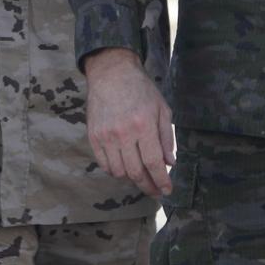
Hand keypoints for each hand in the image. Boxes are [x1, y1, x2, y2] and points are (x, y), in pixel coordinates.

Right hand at [84, 48, 173, 197]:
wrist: (112, 74)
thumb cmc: (141, 90)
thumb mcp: (162, 109)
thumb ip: (167, 137)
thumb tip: (170, 163)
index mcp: (144, 125)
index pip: (154, 163)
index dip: (161, 181)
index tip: (167, 190)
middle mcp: (124, 133)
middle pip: (136, 172)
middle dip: (148, 186)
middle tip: (155, 191)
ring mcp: (106, 136)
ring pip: (119, 172)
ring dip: (132, 179)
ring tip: (141, 176)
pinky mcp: (94, 136)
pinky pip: (104, 164)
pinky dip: (115, 171)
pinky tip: (124, 168)